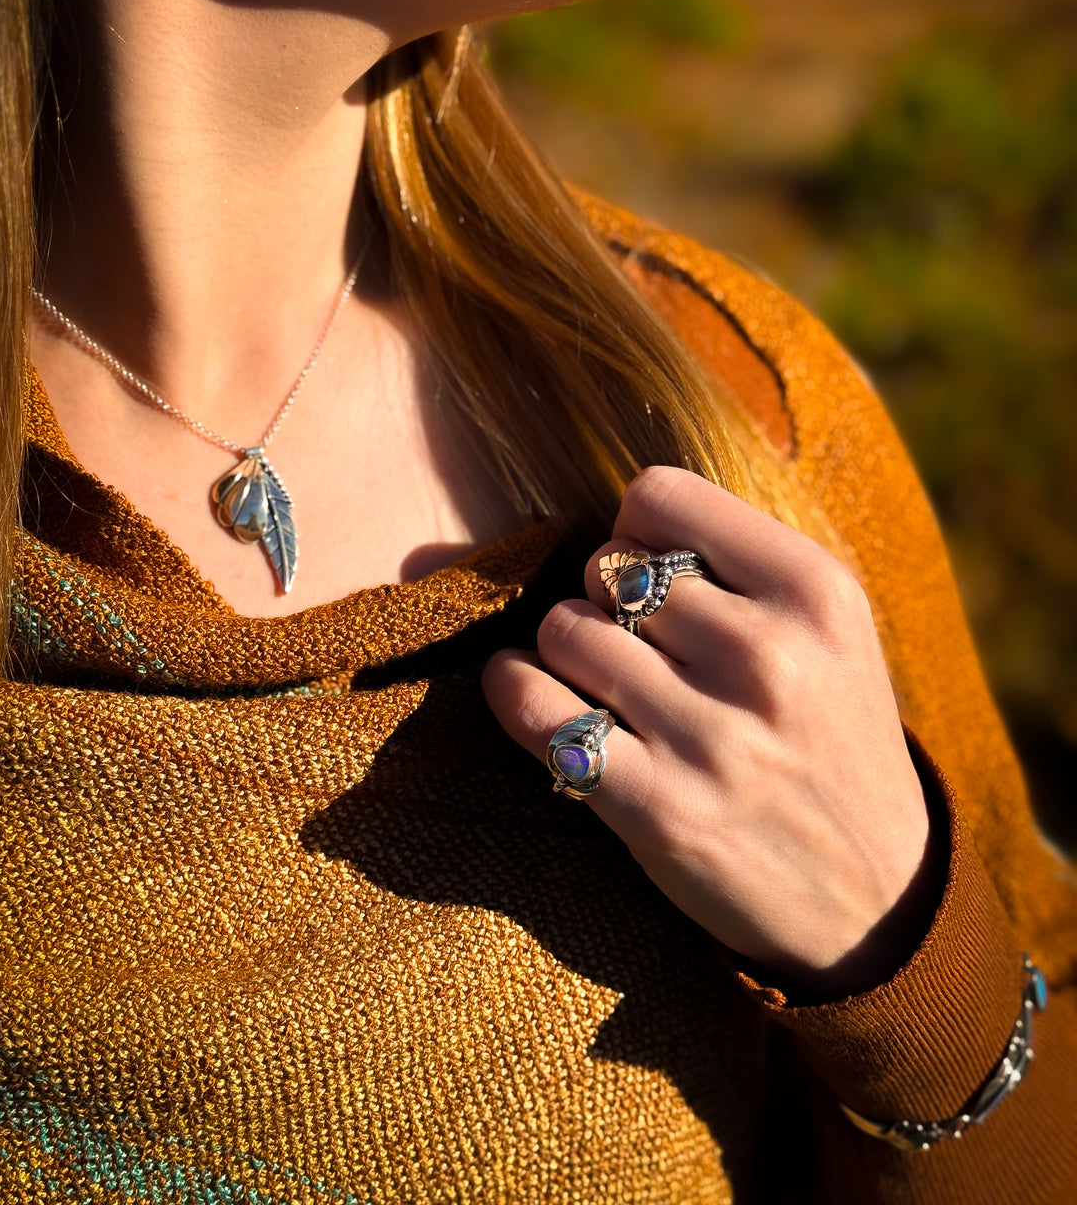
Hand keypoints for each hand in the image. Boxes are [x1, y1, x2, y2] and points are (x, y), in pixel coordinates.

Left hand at [483, 466, 936, 998]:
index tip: (650, 574)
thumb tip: (606, 524)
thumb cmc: (829, 736)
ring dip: (567, 652)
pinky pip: (539, 710)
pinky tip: (530, 693)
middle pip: (606, 567)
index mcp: (814, 591)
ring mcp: (712, 737)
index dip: (635, 531)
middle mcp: (767, 656)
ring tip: (603, 682)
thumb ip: (729, 563)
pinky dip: (516, 692)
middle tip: (634, 644)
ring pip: (565, 631)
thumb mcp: (827, 630)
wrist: (878, 896)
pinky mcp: (660, 808)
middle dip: (603, 599)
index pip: (659, 497)